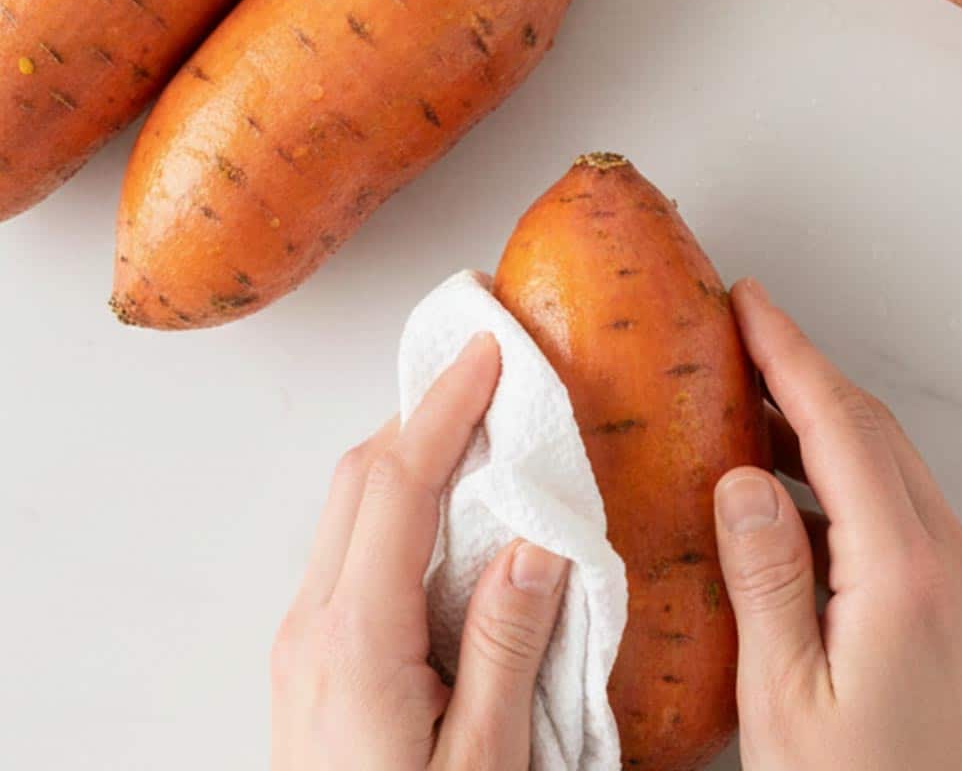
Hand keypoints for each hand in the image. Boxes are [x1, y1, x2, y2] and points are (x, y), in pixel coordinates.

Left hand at [270, 333, 569, 770]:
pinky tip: (443, 510)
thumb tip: (533, 544)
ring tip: (475, 423)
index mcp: (356, 642)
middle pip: (360, 479)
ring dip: (407, 451)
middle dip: (421, 409)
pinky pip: (350, 549)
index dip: (443, 409)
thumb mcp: (485, 764)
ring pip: (348, 508)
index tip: (487, 354)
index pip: (396, 488)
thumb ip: (507, 648)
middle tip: (483, 367)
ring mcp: (304, 641)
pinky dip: (395, 503)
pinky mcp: (313, 657)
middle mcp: (315, 626)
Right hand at [716, 280, 961, 770]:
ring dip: (822, 425)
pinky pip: (899, 511)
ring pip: (889, 467)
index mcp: (905, 579)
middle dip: (805, 373)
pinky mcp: (960, 606)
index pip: (843, 432)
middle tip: (744, 335)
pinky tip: (789, 492)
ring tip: (749, 403)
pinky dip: (843, 479)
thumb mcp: (782, 696)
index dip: (791, 357)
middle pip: (874, 434)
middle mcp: (952, 567)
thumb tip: (741, 481)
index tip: (750, 306)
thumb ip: (765, 580)